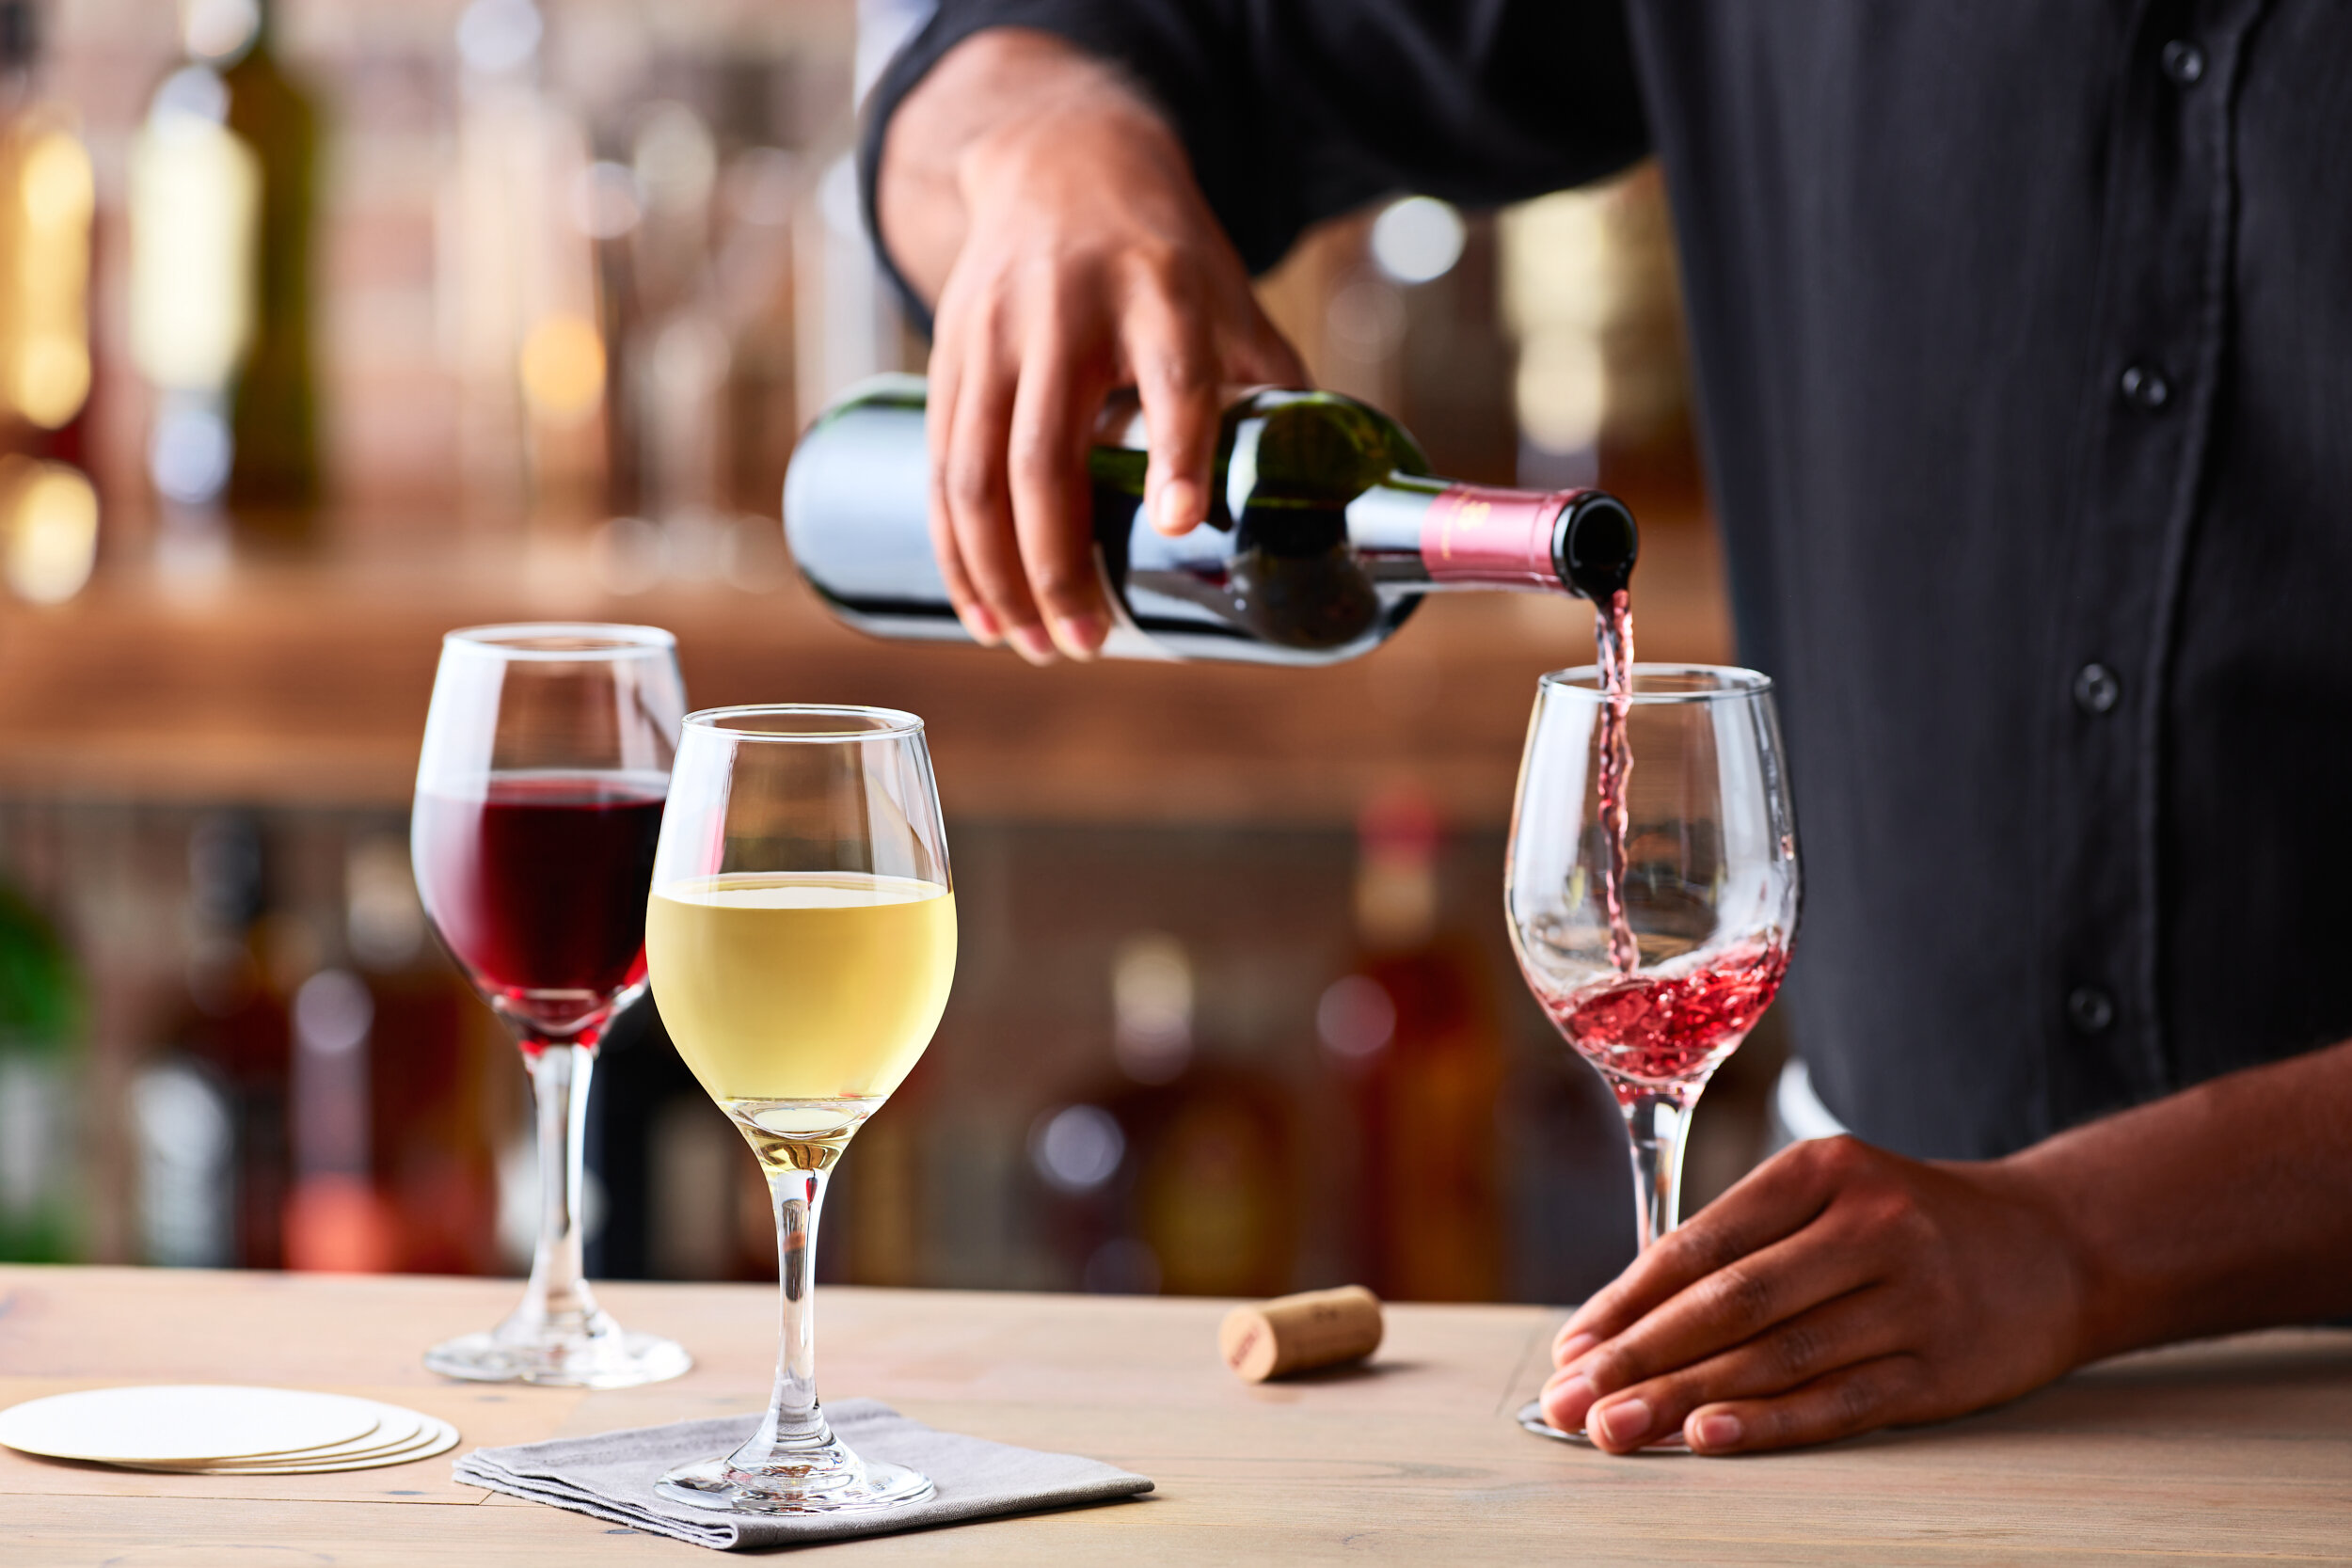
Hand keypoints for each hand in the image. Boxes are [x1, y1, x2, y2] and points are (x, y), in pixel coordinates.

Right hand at [877, 29, 1305, 662]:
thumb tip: (1330, 498)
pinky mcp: (946, 358)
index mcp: (1158, 292)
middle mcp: (1064, 313)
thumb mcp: (1230, 296)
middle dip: (1060, 565)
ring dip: (998, 576)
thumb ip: (1271, 386)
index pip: (1169, 376)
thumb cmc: (1163, 251)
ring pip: (976, 474)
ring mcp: (993, 337)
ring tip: (1033, 646)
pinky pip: (937, 469)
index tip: (1178, 523)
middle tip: (1088, 644)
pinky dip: (953, 550)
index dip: (1177, 450)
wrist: (1058, 161)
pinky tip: (980, 609)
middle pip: (1047, 455)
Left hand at [1540, 1135, 2088, 1453]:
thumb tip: (1624, 1322)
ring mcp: (1911, 1297)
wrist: (2056, 1246)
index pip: (1700, 1243)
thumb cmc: (1909, 1225)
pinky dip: (1769, 1423)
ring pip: (1776, 1356)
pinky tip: (1709, 1438)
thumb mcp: (1830, 1197)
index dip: (1625, 1303)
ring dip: (1684, 1399)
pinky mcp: (1943, 1366)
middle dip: (1637, 1358)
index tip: (1569, 1350)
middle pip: (1729, 1302)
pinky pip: (1840, 1401)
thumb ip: (1743, 1246)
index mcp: (1822, 1171)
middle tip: (1568, 1403)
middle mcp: (1868, 1225)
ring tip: (1616, 1431)